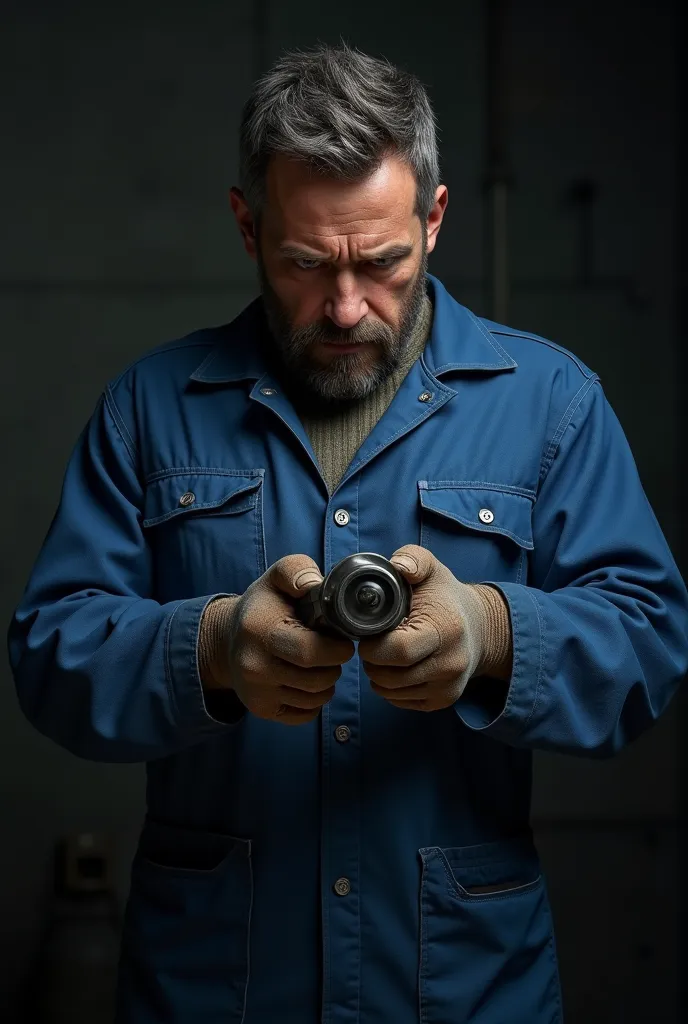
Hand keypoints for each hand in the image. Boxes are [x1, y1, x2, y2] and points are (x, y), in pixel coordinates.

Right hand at [203, 555, 354, 725]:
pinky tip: (308, 679)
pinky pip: (306, 714)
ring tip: (320, 663)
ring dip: (328, 681)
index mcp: (258, 630)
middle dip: (335, 664)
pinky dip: (315, 699)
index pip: (310, 651)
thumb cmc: (263, 606)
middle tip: (333, 650)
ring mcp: (256, 693)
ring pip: (316, 697)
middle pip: (318, 678)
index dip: (336, 648)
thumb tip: (314, 585)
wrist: (228, 640)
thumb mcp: (276, 578)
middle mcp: (253, 666)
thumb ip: (297, 570)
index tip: (342, 639)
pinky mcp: (262, 710)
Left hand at [358, 544, 510, 711]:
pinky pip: (400, 702)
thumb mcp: (432, 569)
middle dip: (371, 661)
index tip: (369, 634)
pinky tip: (395, 668)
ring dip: (378, 675)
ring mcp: (448, 687)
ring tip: (384, 654)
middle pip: (390, 676)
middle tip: (373, 643)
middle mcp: (451, 664)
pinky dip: (389, 688)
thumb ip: (413, 558)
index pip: (398, 651)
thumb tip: (398, 567)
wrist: (479, 628)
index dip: (374, 645)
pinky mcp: (443, 701)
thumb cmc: (446, 597)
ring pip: (391, 692)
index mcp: (446, 631)